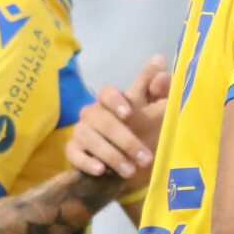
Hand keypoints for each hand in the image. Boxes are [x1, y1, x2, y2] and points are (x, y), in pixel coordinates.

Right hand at [64, 55, 168, 190]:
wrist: (132, 162)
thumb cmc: (145, 131)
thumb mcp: (158, 110)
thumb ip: (160, 89)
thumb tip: (160, 62)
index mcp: (112, 101)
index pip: (107, 93)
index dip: (116, 101)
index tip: (129, 114)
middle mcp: (93, 113)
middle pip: (101, 119)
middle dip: (125, 140)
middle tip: (146, 158)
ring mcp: (82, 131)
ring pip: (89, 137)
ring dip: (110, 154)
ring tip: (130, 170)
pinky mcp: (73, 150)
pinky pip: (74, 154)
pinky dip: (86, 162)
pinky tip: (100, 170)